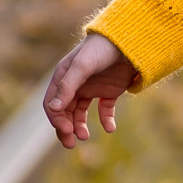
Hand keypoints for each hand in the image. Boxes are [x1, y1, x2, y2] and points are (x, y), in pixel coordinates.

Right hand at [44, 33, 139, 148]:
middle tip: (72, 143)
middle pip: (64, 111)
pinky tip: (110, 128)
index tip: (66, 129)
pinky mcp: (110, 91)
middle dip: (65, 128)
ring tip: (85, 136)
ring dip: (80, 126)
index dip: (56, 118)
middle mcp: (76, 84)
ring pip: (81, 113)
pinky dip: (106, 120)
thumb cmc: (102, 48)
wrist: (130, 39)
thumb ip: (68, 86)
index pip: (52, 103)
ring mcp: (92, 88)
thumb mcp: (83, 66)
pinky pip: (104, 110)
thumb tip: (52, 109)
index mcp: (64, 77)